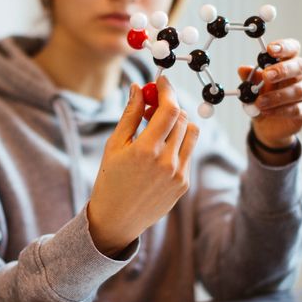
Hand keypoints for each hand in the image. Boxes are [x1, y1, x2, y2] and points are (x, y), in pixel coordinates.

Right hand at [87, 76, 199, 255]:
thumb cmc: (110, 179)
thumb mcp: (114, 145)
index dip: (168, 90)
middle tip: (154, 104)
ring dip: (178, 122)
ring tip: (158, 126)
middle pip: (182, 118)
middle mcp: (166, 162)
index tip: (162, 81)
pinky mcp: (184, 184)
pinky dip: (178, 142)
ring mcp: (178, 174)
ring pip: (192, 133)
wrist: (117, 219)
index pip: (169, 110)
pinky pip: (188, 152)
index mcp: (145, 150)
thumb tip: (138, 87)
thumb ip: (129, 115)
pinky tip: (160, 148)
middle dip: (170, 105)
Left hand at [238, 39, 301, 148]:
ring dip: (277, 96)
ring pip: (298, 90)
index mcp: (290, 62)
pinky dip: (280, 110)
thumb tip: (242, 69)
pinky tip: (267, 111)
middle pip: (299, 66)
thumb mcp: (252, 88)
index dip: (284, 47)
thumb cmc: (264, 98)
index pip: (293, 49)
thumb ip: (250, 78)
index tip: (270, 49)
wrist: (268, 124)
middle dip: (282, 70)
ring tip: (260, 102)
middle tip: (267, 75)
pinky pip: (298, 109)